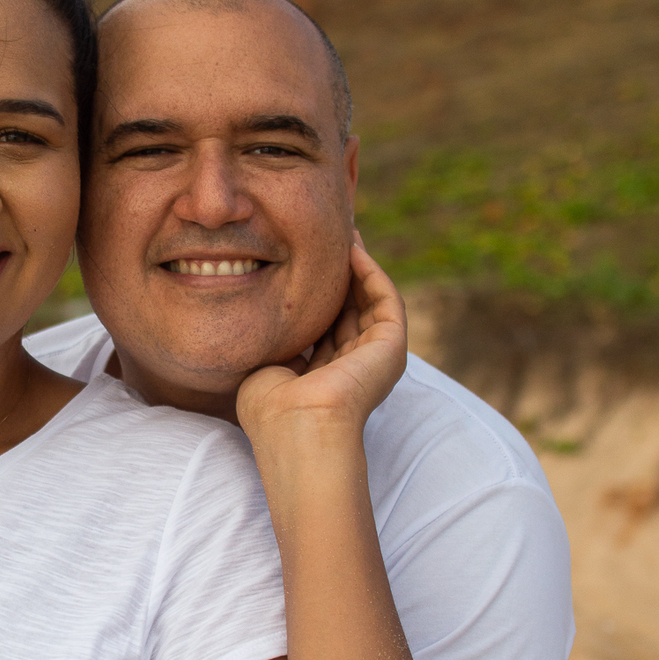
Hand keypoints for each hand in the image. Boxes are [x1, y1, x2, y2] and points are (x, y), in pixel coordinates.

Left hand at [236, 240, 406, 446]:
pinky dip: (371, 272)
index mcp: (326, 378)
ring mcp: (376, 357)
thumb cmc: (272, 411)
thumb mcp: (266, 369)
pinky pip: (385, 298)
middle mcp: (354, 367)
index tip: (299, 263)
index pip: (324, 328)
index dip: (315, 295)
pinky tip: (352, 249)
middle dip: (337, 273)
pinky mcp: (392, 346)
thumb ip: (276, 345)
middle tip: (325, 235)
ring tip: (341, 232)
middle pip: (349, 309)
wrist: (296, 428)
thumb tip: (267, 319)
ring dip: (357, 265)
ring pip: (369, 299)